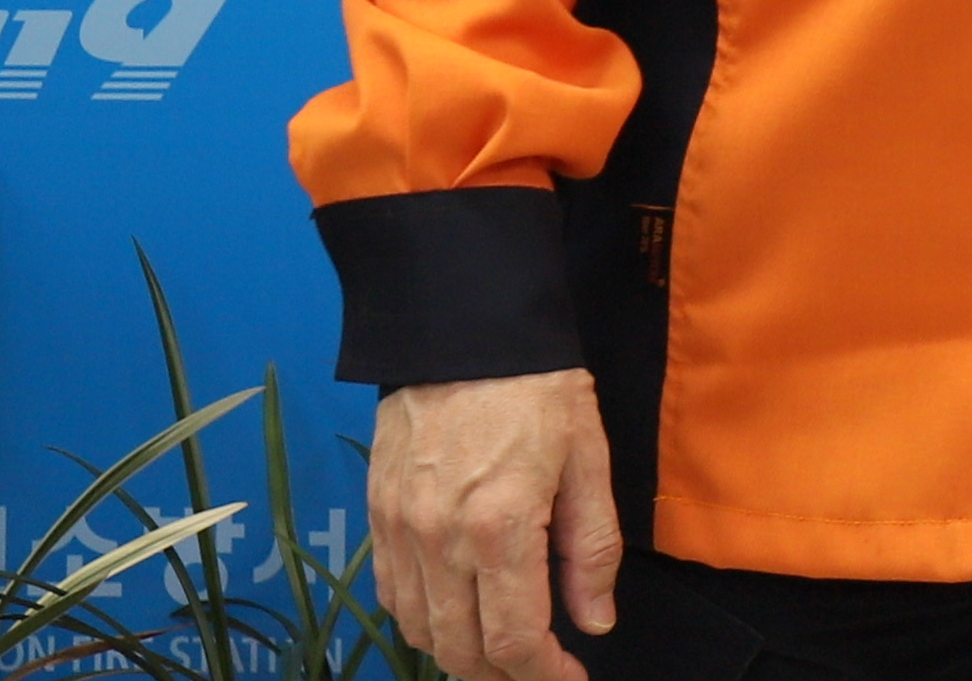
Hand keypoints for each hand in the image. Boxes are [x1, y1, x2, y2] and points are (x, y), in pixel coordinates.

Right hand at [371, 366, 618, 677]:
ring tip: (498, 645)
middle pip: (461, 650)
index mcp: (500, 527)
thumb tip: (594, 621)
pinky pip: (389, 592)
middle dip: (503, 674)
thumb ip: (592, 549)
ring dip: (459, 652)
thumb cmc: (536, 385)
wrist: (462, 326)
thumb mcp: (588, 459)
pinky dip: (419, 618)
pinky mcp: (377, 512)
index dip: (543, 675)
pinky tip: (452, 609)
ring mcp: (399, 528)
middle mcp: (440, 539)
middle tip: (536, 666)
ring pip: (419, 630)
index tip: (568, 677)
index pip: (514, 640)